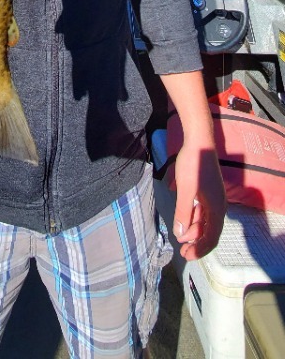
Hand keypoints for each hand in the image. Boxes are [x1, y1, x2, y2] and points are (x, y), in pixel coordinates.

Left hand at [173, 142, 225, 259]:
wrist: (199, 140)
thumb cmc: (193, 164)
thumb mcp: (186, 190)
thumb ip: (183, 213)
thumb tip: (180, 235)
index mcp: (216, 208)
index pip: (212, 238)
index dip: (200, 250)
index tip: (187, 256)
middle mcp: (218, 205)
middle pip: (209, 231)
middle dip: (196, 242)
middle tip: (181, 250)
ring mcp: (213, 197)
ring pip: (204, 220)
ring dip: (193, 229)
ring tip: (179, 234)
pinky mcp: (207, 190)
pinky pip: (201, 209)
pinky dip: (193, 216)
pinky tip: (182, 217)